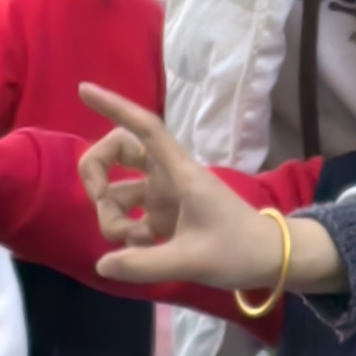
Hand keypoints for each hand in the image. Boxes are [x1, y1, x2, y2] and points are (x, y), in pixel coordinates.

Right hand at [85, 86, 342, 295]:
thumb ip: (144, 264)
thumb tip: (102, 264)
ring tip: (138, 244)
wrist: (271, 259)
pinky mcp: (165, 215)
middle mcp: (168, 176)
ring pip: (119, 191)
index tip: (84, 90)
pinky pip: (130, 214)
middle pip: (118, 153)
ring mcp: (165, 195)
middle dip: (97, 174)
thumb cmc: (239, 250)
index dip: (115, 106)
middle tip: (100, 204)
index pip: (145, 128)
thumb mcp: (192, 260)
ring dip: (114, 217)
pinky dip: (127, 232)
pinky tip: (145, 250)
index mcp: (180, 172)